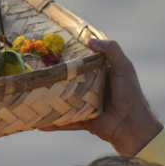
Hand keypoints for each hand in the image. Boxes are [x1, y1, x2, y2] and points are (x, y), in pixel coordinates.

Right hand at [42, 38, 161, 155]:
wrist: (133, 126)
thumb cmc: (130, 94)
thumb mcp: (124, 67)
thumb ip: (112, 50)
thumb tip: (89, 40)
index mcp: (100, 74)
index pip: (82, 62)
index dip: (69, 56)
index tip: (50, 50)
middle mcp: (92, 88)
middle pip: (69, 81)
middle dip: (54, 78)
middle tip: (34, 72)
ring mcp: (86, 105)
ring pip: (64, 101)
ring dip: (49, 101)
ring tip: (32, 97)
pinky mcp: (83, 120)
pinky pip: (65, 122)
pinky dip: (53, 124)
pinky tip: (38, 123)